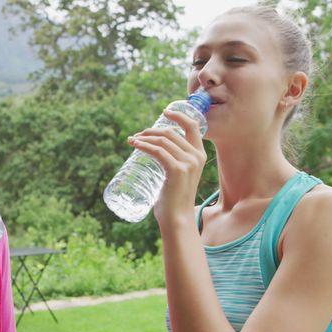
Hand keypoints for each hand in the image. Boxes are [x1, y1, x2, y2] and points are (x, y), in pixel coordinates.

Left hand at [128, 110, 206, 225]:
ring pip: (162, 140)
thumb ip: (173, 162)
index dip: (178, 116)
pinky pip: (157, 150)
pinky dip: (143, 145)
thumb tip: (155, 152)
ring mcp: (188, 163)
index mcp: (199, 156)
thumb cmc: (173, 199)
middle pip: (171, 132)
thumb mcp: (178, 175)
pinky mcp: (177, 170)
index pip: (192, 127)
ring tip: (132, 140)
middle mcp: (196, 157)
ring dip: (144, 137)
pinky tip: (134, 145)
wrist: (177, 218)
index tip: (164, 112)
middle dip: (151, 131)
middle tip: (137, 135)